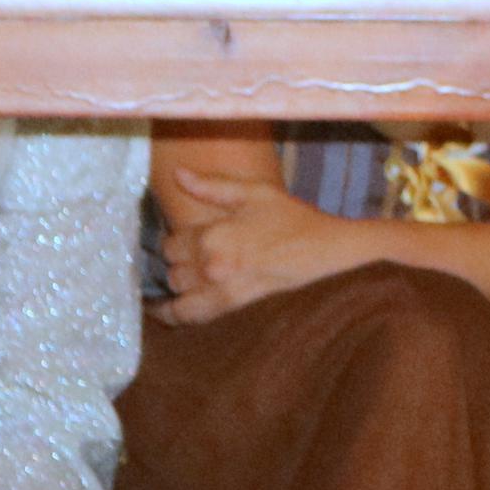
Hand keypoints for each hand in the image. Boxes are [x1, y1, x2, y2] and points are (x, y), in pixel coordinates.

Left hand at [158, 165, 360, 324]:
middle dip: (178, 264)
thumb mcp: (253, 193)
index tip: (184, 241)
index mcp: (213, 235)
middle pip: (172, 270)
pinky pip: (191, 315)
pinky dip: (174, 315)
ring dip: (177, 287)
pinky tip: (164, 312)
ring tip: (181, 282)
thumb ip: (212, 186)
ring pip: (178, 292)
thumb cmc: (292, 218)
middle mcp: (212, 265)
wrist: (325, 251)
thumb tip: (178, 174)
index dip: (175, 242)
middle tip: (189, 260)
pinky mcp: (234, 307)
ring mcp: (222, 290)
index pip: (171, 243)